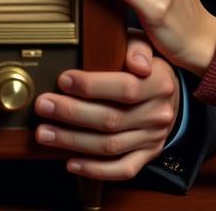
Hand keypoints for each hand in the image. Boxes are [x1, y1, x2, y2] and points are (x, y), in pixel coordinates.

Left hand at [34, 33, 178, 179]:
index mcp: (158, 83)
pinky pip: (122, 169)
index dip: (91, 86)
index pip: (124, 88)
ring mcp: (153, 138)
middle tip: (43, 106)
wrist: (171, 93)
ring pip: (110, 146)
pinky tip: (71, 162)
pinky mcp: (147, 155)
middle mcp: (157, 114)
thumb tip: (134, 60)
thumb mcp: (143, 45)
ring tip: (45, 133)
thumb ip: (136, 47)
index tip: (63, 80)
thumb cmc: (147, 64)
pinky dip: (95, 169)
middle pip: (111, 119)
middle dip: (71, 114)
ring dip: (73, 141)